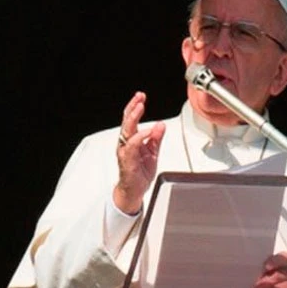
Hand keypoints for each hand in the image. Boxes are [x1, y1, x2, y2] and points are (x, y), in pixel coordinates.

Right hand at [113, 92, 165, 213]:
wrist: (134, 190)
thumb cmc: (140, 172)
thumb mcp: (153, 152)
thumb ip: (156, 138)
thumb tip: (160, 125)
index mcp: (131, 140)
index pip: (131, 119)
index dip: (135, 107)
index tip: (141, 97)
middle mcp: (126, 143)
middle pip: (127, 121)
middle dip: (133, 108)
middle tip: (139, 97)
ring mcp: (125, 151)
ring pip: (127, 130)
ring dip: (133, 117)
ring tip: (139, 107)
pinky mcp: (127, 160)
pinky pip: (133, 146)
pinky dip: (141, 137)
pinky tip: (147, 131)